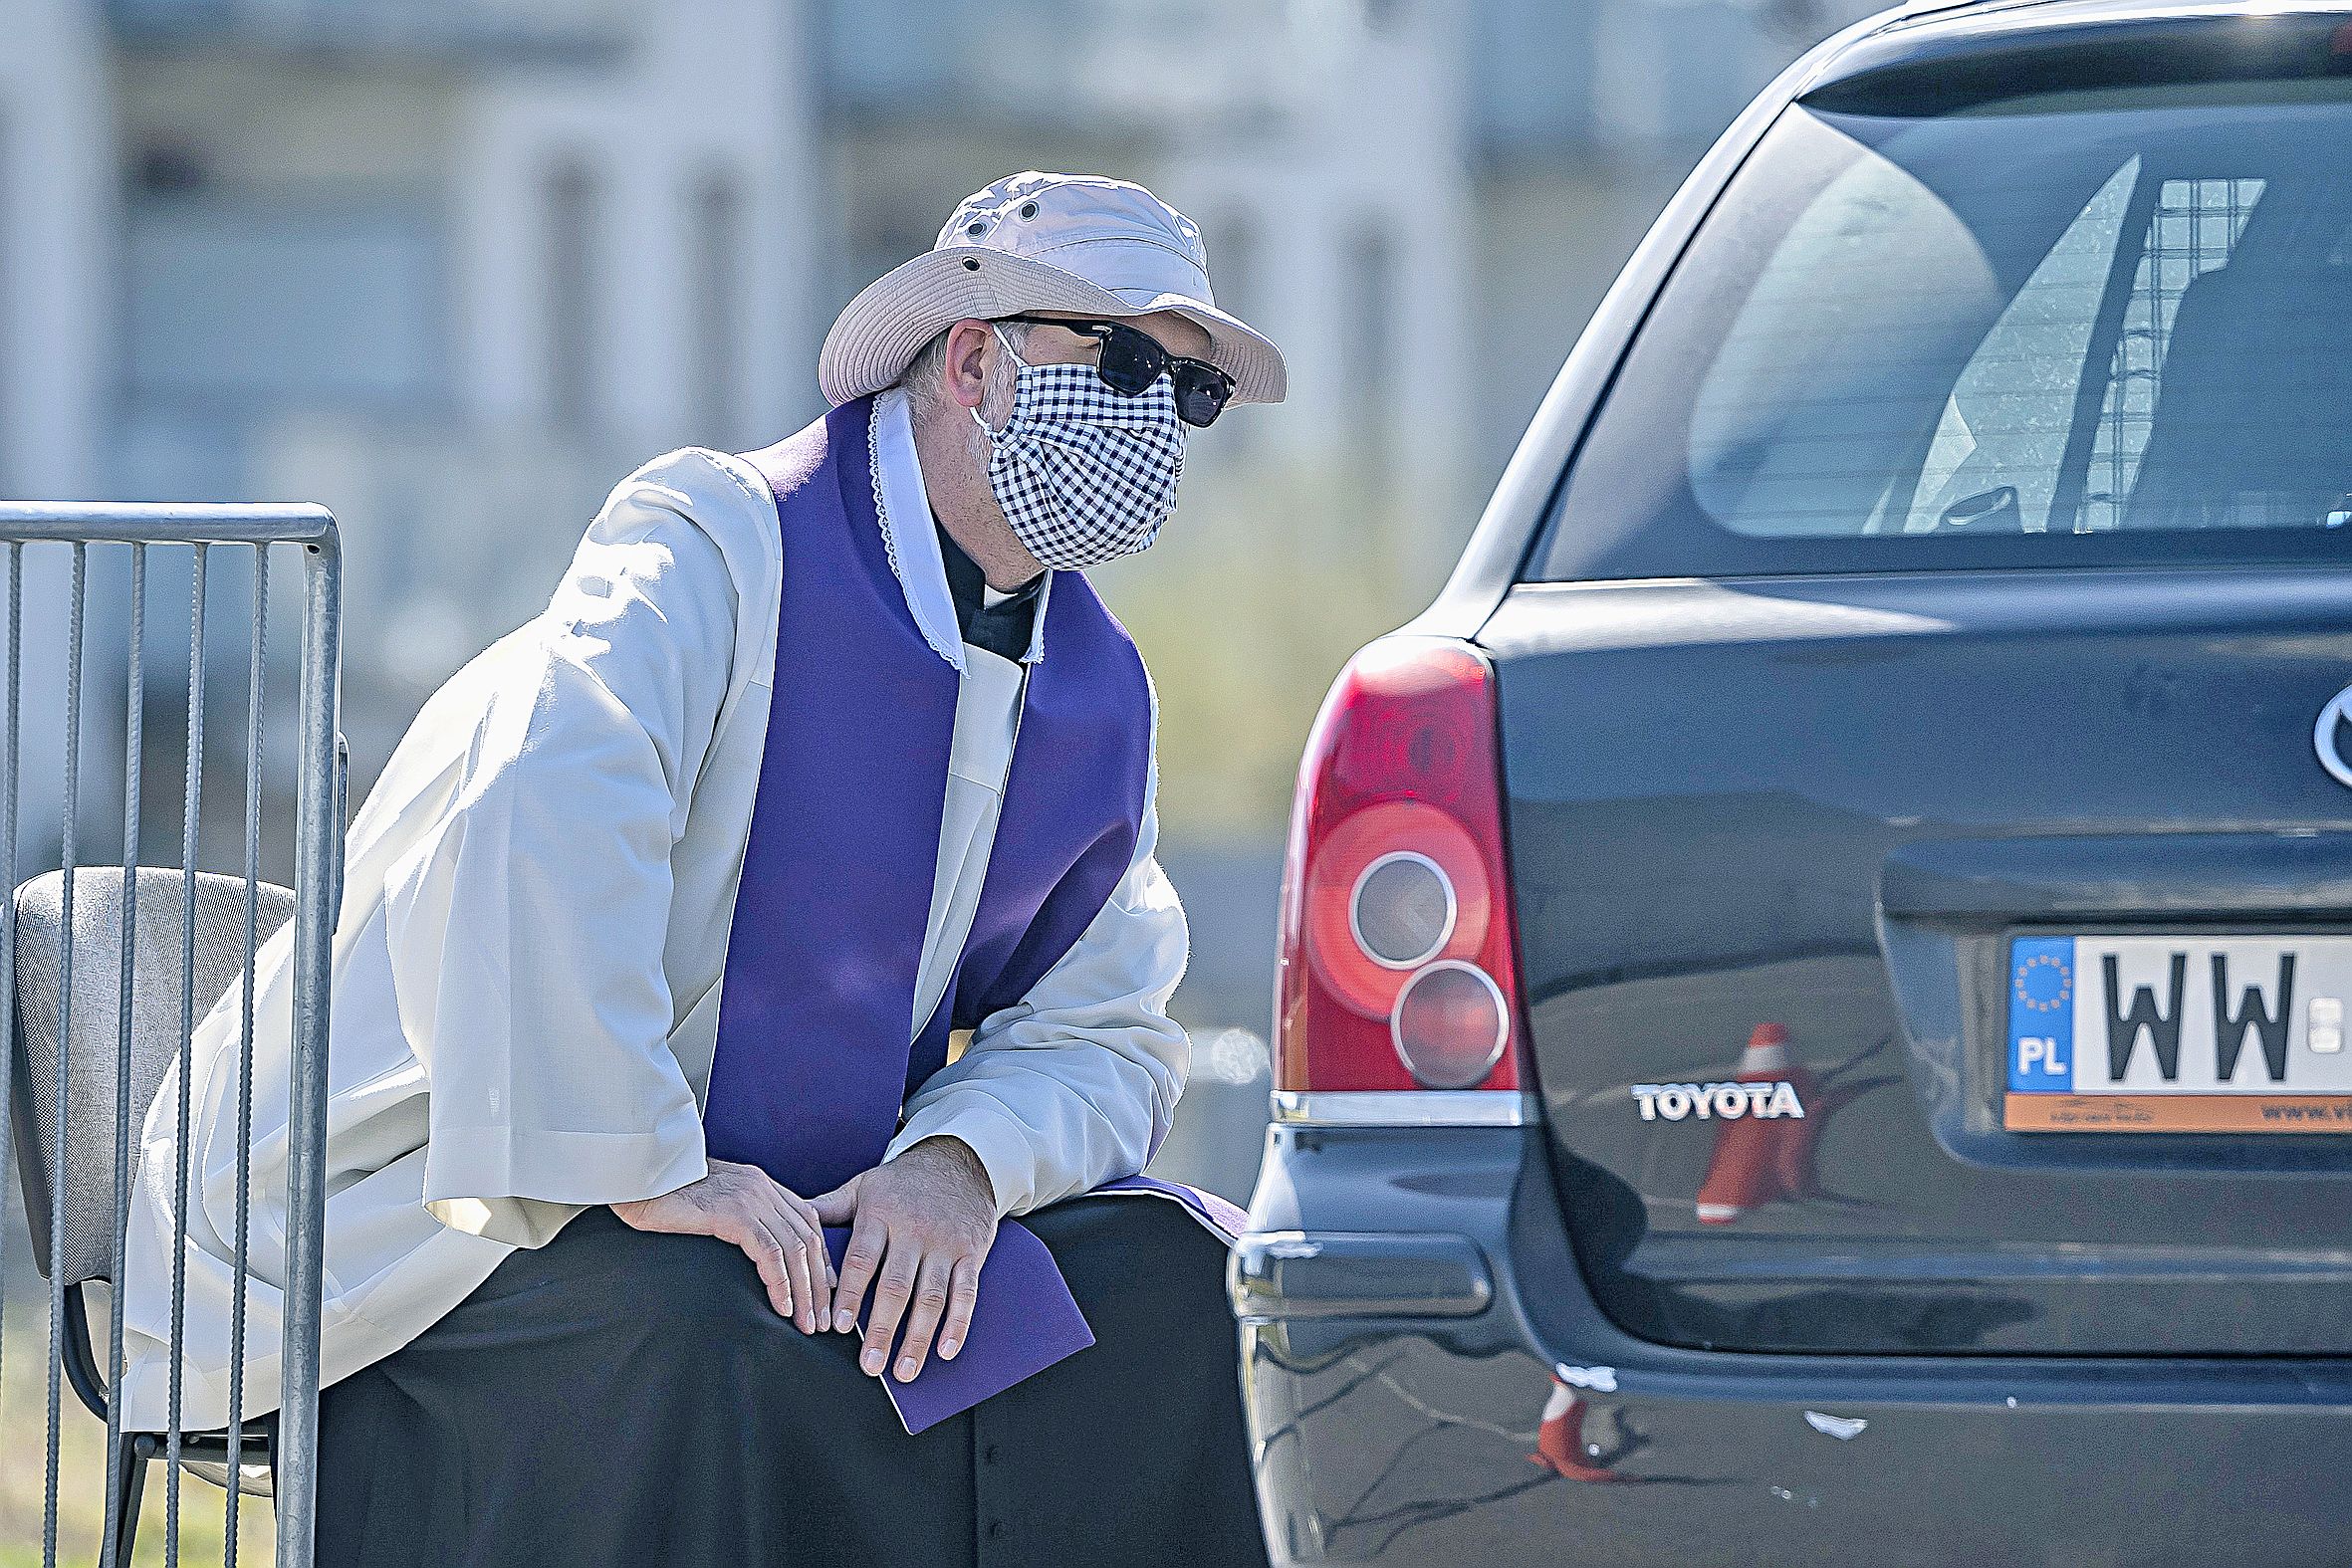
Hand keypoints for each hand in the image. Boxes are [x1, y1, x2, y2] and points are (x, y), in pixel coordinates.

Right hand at [611, 1157, 833, 1333]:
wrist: (634, 1177)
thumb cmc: (664, 1198)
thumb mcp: (712, 1206)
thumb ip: (738, 1220)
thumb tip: (753, 1254)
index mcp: (761, 1185)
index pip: (808, 1223)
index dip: (821, 1259)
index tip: (826, 1292)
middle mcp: (763, 1188)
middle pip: (808, 1238)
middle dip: (819, 1284)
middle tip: (822, 1320)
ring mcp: (751, 1198)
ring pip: (795, 1249)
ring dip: (805, 1291)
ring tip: (806, 1323)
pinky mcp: (734, 1212)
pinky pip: (769, 1253)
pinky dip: (780, 1283)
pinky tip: (782, 1307)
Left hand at [811, 1137, 997, 1381]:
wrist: (961, 1160)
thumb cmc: (903, 1180)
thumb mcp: (864, 1186)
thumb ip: (829, 1208)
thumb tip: (789, 1221)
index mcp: (881, 1214)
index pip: (863, 1259)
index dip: (851, 1294)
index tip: (839, 1326)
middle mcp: (914, 1231)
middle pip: (896, 1286)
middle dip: (883, 1330)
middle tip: (870, 1367)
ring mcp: (945, 1244)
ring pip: (932, 1296)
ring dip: (918, 1338)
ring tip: (903, 1371)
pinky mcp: (972, 1253)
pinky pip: (967, 1293)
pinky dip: (958, 1324)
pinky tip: (946, 1351)